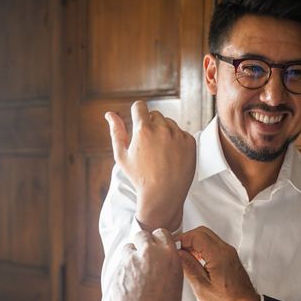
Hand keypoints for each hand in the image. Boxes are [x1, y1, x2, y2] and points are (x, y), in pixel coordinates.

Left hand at [105, 228, 182, 300]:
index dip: (157, 240)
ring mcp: (131, 262)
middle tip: (144, 256)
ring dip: (131, 256)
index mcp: (168, 253)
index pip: (160, 232)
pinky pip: (120, 267)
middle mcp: (149, 253)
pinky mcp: (118, 272)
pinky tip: (131, 286)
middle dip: (142, 243)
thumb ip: (167, 261)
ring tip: (137, 272)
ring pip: (128, 249)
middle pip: (141, 235)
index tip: (156, 246)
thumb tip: (161, 256)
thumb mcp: (176, 277)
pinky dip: (125, 273)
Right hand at [106, 101, 195, 230]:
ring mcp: (178, 135)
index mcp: (143, 130)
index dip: (137, 113)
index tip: (138, 123)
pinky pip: (182, 133)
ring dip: (165, 132)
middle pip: (155, 114)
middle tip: (149, 146)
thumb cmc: (140, 177)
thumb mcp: (122, 156)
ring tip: (161, 153)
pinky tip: (172, 156)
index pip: (139, 106)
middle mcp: (162, 129)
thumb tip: (109, 114)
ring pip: (169, 123)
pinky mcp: (190, 142)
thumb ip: (116, 132)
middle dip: (151, 125)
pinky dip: (177, 141)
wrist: (163, 195)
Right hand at [176, 226, 260, 300]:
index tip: (173, 248)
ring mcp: (229, 253)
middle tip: (177, 252)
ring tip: (185, 259)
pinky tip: (195, 261)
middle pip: (202, 232)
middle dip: (187, 239)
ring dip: (194, 244)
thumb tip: (177, 253)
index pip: (196, 235)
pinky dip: (201, 248)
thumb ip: (189, 267)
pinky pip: (213, 245)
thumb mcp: (202, 288)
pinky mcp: (229, 257)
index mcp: (219, 256)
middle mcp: (226, 250)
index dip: (182, 239)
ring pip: (207, 237)